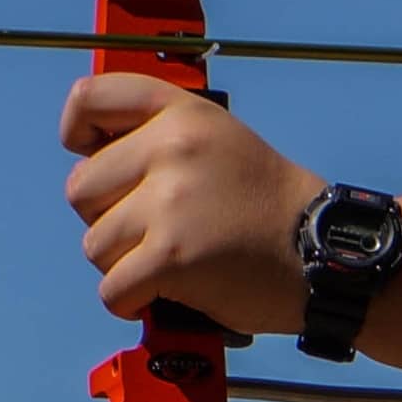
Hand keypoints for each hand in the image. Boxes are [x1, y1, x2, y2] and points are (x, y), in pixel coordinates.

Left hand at [62, 75, 328, 334]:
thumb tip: (88, 155)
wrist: (324, 256)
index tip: (90, 152)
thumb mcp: (223, 142)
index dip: (78, 130)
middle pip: (81, 189)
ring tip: (178, 258)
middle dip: (110, 215)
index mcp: (186, 116)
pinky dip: (134, 301)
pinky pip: (112, 289)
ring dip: (126, 263)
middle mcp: (175, 150)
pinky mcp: (169, 257)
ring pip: (95, 245)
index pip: (91, 100)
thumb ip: (161, 136)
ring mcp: (171, 204)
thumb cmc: (270, 207)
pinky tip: (169, 293)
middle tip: (164, 225)